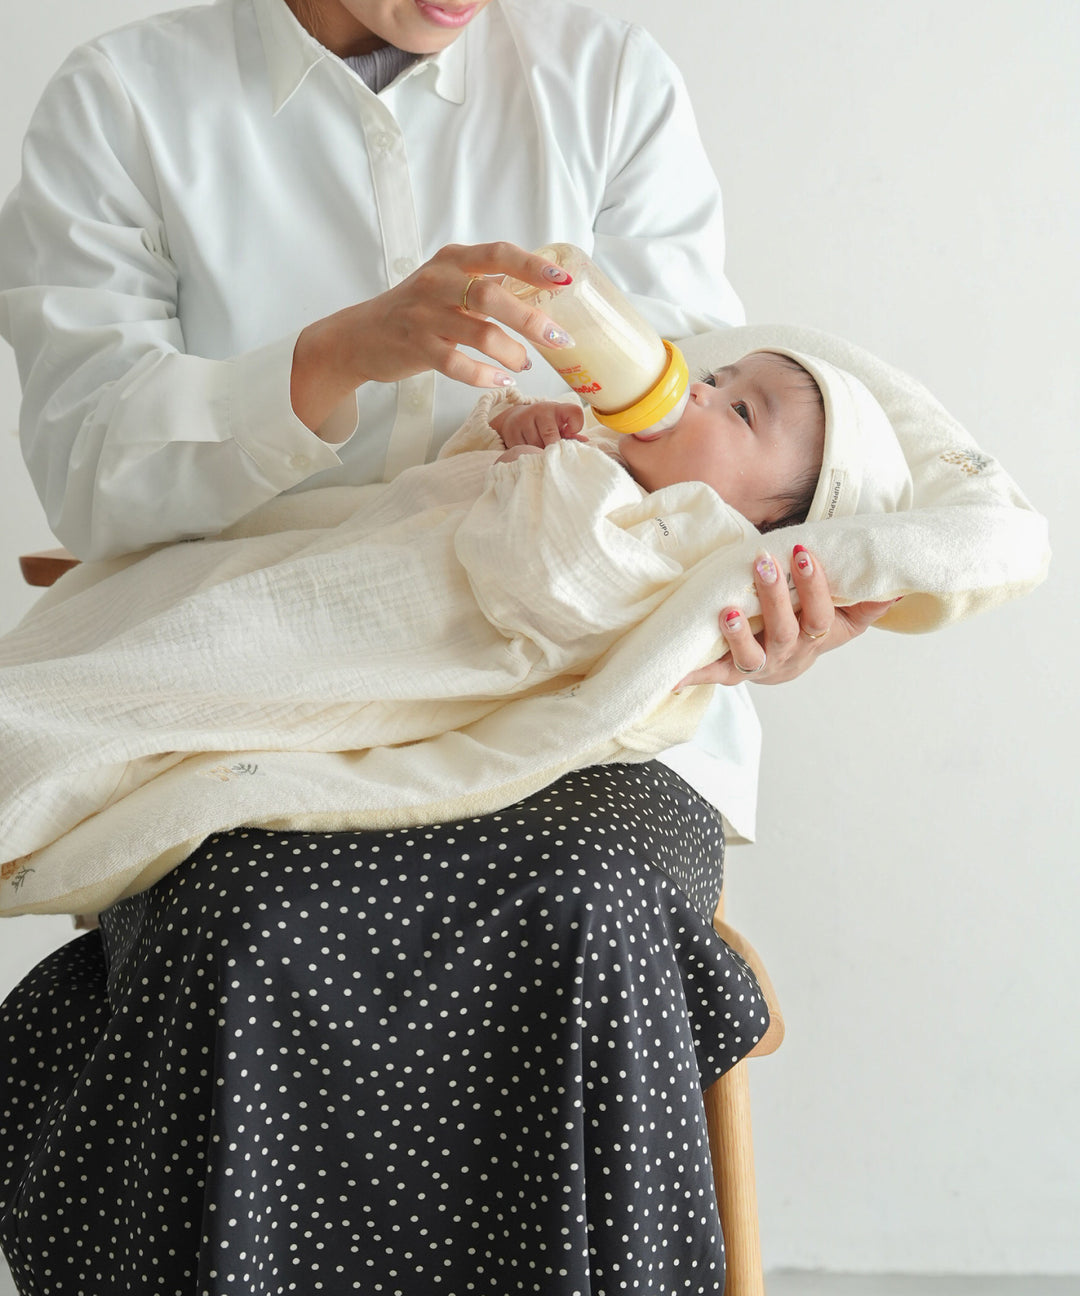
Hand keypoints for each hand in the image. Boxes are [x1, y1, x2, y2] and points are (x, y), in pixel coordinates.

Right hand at [291, 242, 575, 432]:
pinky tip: (501, 380)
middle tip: (558, 339)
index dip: (532, 266)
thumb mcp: (448, 285)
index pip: (498, 254)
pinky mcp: (415, 347)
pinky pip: (457, 364)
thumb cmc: (414, 311)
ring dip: (510, 352)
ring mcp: (424, 315)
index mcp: (452, 260)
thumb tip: (539, 292)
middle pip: (493, 296)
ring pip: (479, 333)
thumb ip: (486, 285)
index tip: (563, 281)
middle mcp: (438, 282)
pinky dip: (484, 375)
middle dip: (531, 319)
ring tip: (524, 364)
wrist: (359, 336)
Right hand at [490, 401, 585, 449]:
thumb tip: (585, 443)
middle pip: (550, 435)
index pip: (574, 412)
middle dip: (553, 448)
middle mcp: (540, 411)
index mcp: (557, 409)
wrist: (516, 419)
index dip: (577, 425)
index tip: (571, 433)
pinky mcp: (511, 431)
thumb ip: (571, 434)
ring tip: (541, 453)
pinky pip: (522, 449)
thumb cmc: (545, 425)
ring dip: (539, 453)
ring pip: (535, 445)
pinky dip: (527, 454)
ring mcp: (524, 420)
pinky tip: (529, 452)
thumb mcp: (559, 424)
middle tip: (555, 456)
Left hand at [675, 543, 898, 688]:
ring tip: (727, 611)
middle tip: (763, 562)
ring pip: (752, 657)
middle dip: (775, 596)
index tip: (801, 551)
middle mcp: (789, 653)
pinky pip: (714, 675)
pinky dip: (695, 675)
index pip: (819, 611)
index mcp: (816, 636)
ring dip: (739, 636)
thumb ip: (868, 602)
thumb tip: (898, 585)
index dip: (814, 584)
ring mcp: (760, 664)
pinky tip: (675, 676)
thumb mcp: (846, 619)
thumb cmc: (813, 630)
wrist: (788, 666)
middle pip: (785, 630)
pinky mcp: (732, 673)